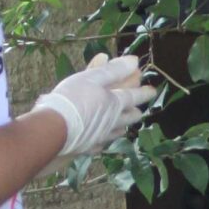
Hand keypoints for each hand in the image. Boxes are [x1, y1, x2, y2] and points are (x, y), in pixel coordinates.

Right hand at [31, 54, 152, 158]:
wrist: (55, 128)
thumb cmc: (73, 97)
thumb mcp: (92, 78)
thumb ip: (113, 70)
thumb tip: (134, 61)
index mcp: (114, 103)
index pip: (133, 96)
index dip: (143, 92)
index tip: (153, 91)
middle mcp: (112, 121)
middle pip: (128, 117)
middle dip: (135, 112)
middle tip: (139, 111)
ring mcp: (101, 136)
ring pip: (116, 132)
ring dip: (121, 127)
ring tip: (123, 127)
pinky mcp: (88, 147)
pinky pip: (100, 144)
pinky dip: (103, 141)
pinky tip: (101, 143)